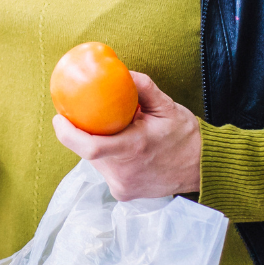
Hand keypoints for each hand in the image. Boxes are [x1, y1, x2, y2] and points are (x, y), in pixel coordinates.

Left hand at [52, 72, 200, 200]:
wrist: (204, 169)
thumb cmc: (185, 135)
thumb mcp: (167, 106)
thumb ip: (142, 87)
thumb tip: (119, 70)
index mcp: (134, 149)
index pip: (89, 147)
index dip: (67, 133)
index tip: (59, 117)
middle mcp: (125, 173)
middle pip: (89, 153)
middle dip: (84, 134)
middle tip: (89, 116)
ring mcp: (124, 187)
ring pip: (96, 163)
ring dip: (98, 146)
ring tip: (116, 132)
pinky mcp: (124, 194)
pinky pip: (106, 171)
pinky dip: (109, 157)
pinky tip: (122, 147)